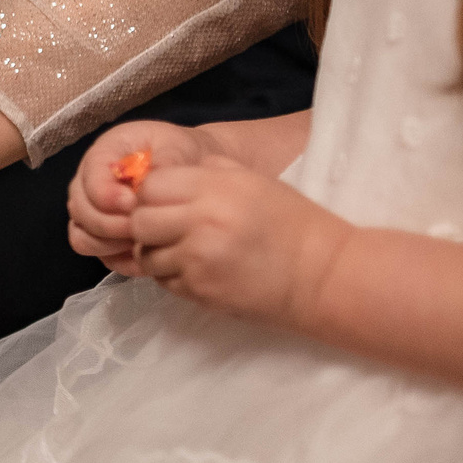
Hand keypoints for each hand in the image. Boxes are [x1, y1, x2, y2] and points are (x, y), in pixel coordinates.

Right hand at [66, 120, 218, 266]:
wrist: (190, 168)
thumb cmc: (179, 153)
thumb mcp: (176, 145)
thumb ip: (164, 160)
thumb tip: (150, 183)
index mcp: (102, 155)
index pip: (90, 181)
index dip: (108, 197)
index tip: (135, 203)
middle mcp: (87, 184)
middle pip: (81, 212)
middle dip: (111, 225)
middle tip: (143, 226)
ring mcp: (91, 213)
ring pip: (82, 238)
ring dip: (111, 244)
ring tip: (144, 240)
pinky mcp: (101, 238)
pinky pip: (99, 257)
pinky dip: (121, 259)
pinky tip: (146, 252)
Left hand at [121, 155, 354, 326]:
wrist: (322, 276)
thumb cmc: (291, 224)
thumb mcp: (254, 181)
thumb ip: (208, 172)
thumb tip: (164, 174)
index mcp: (216, 187)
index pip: (150, 186)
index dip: (151, 195)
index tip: (165, 203)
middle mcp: (202, 221)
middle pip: (139, 221)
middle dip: (147, 226)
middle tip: (168, 230)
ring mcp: (198, 259)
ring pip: (146, 256)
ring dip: (158, 254)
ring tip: (186, 253)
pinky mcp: (199, 290)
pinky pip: (163, 281)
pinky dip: (172, 277)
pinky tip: (199, 271)